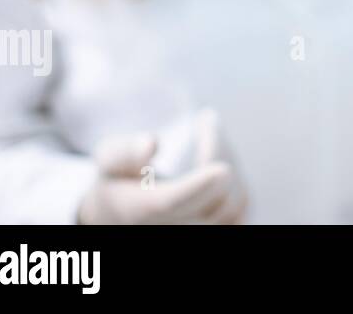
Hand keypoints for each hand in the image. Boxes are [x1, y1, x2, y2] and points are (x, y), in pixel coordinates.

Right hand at [77, 109, 246, 223]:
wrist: (126, 214)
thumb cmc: (120, 181)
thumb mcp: (110, 160)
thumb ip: (124, 152)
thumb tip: (150, 143)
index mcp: (142, 211)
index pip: (173, 203)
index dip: (198, 188)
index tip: (222, 169)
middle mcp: (173, 229)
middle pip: (212, 196)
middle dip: (216, 150)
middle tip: (206, 119)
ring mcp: (200, 232)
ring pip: (233, 201)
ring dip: (228, 158)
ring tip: (210, 130)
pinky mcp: (223, 228)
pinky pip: (242, 205)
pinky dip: (238, 176)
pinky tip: (222, 153)